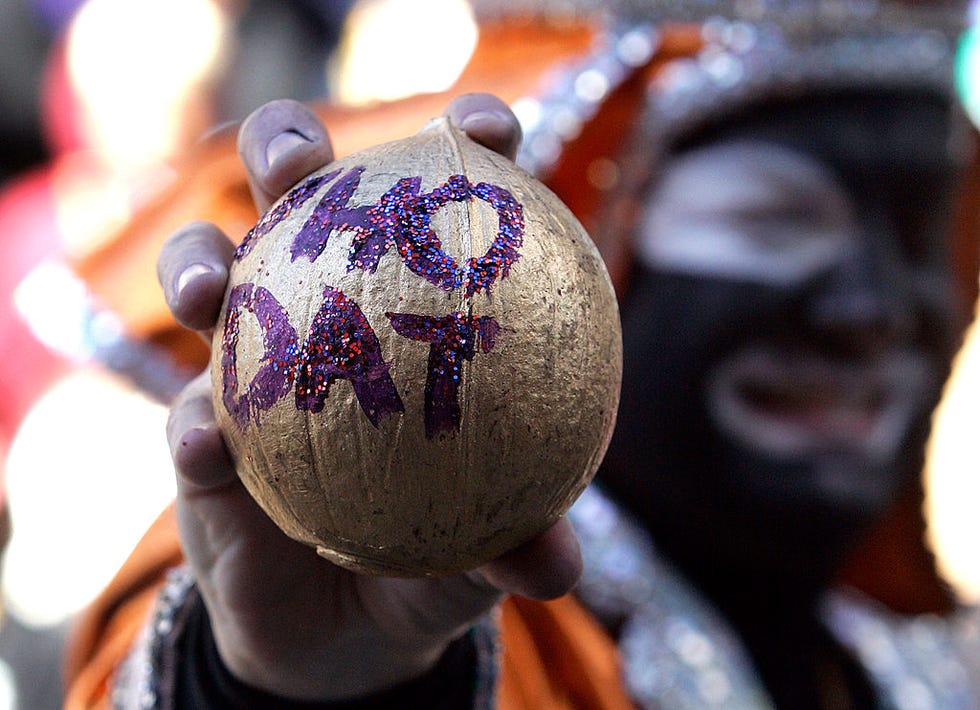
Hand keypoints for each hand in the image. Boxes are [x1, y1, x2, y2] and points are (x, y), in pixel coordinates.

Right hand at [157, 95, 581, 701]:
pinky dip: (192, 423)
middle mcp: (326, 312)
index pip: (434, 205)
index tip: (481, 129)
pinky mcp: (197, 431)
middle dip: (287, 151)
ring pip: (211, 275)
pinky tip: (205, 443)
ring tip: (210, 283)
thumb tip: (556, 561)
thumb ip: (514, 544)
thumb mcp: (479, 552)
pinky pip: (183, 414)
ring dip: (197, 261)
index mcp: (411, 312)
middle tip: (300, 161)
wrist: (343, 632)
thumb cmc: (427, 561)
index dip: (459, 146)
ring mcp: (253, 364)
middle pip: (298, 198)